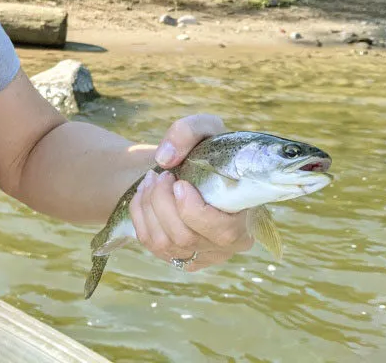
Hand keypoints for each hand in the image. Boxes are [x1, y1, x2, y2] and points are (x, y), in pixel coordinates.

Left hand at [128, 114, 253, 271]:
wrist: (188, 167)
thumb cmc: (205, 150)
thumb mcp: (205, 128)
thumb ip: (188, 132)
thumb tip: (165, 158)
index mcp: (246, 221)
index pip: (222, 232)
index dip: (194, 210)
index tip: (179, 182)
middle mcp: (225, 247)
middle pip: (185, 237)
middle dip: (163, 202)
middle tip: (161, 175)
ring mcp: (198, 256)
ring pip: (163, 242)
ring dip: (149, 206)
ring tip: (152, 179)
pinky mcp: (175, 257)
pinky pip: (149, 243)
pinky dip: (140, 214)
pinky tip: (145, 194)